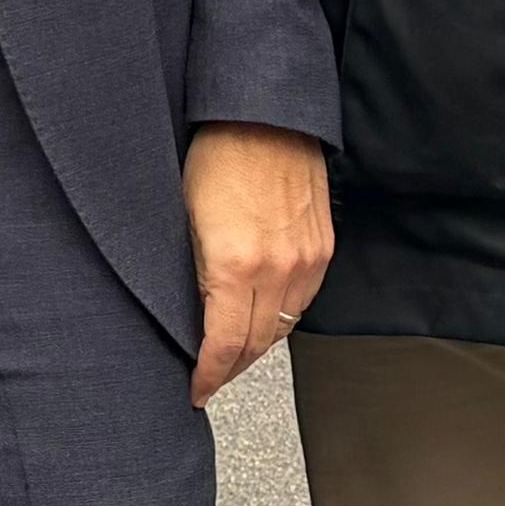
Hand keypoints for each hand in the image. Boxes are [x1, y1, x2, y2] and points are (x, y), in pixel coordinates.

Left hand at [182, 120, 332, 401]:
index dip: (207, 375)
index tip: (194, 391)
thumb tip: (186, 318)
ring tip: (231, 357)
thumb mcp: (181, 218)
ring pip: (284, 328)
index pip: (223, 345)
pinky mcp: (322, 248)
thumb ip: (189, 274)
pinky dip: (282, 319)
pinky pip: (304, 302)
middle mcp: (278, 269)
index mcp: (235, 265)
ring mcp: (307, 260)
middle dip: (229, 369)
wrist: (263, 114)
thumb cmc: (213, 155)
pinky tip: (262, 321)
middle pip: (256, 345)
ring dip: (257, 347)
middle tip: (208, 380)